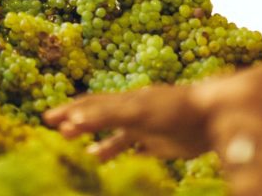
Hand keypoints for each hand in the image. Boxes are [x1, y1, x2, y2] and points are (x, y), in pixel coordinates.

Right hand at [44, 81, 211, 160]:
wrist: (213, 116)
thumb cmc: (175, 108)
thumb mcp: (137, 111)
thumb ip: (107, 116)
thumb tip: (73, 120)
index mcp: (125, 101)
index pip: (91, 104)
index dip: (70, 111)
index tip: (48, 118)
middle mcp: (132, 112)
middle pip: (99, 116)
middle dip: (77, 122)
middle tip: (56, 130)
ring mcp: (145, 127)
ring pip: (115, 135)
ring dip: (97, 142)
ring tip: (82, 153)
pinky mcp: (159, 142)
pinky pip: (134, 149)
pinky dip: (119, 154)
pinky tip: (113, 162)